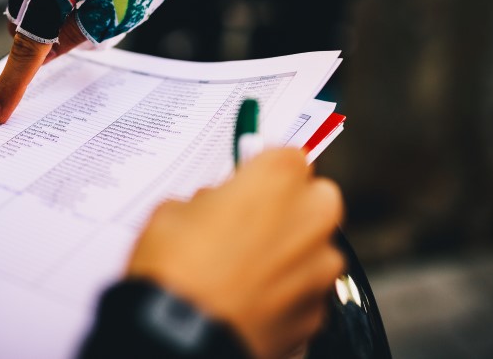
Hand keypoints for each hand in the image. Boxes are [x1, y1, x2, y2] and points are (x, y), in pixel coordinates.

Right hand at [126, 149, 344, 358]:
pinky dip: (285, 294)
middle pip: (315, 199)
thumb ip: (207, 201)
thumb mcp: (171, 211)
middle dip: (289, 208)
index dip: (265, 170)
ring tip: (246, 271)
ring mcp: (321, 269)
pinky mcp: (318, 313)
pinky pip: (304, 291)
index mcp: (279, 180)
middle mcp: (312, 218)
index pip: (290, 156)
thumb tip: (214, 208)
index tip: (248, 181)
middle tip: (249, 224)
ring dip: (290, 253)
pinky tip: (250, 302)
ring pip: (314, 248)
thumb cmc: (175, 266)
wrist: (182, 338)